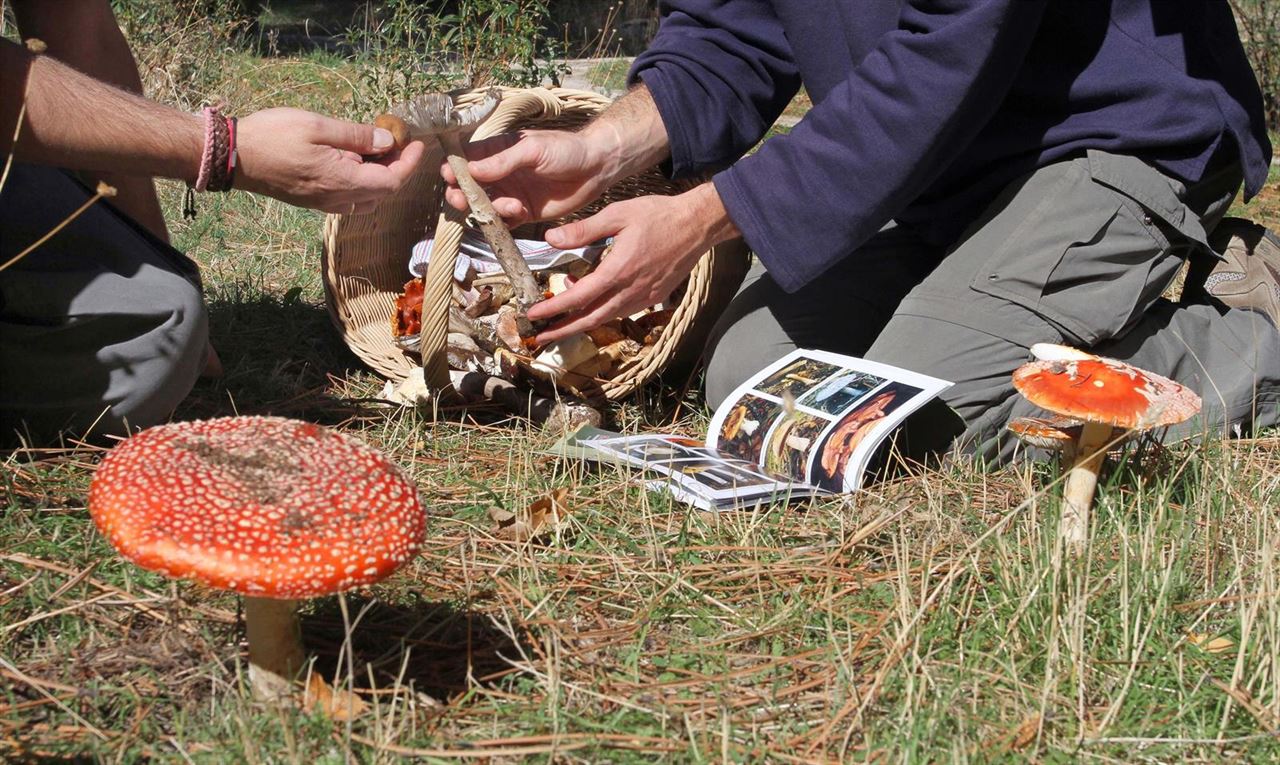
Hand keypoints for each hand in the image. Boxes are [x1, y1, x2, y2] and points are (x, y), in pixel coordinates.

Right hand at [235, 108, 424, 213]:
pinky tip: (354, 161)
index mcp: (343, 180)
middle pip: (383, 191)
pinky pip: (349, 199)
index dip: (409, 164)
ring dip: (380, 177)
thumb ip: (356, 136)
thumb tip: (386, 142)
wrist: (233, 157)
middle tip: (399, 142)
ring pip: (367, 198)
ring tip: (378, 150)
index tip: (417, 144)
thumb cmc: (273, 136)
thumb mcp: (318, 126)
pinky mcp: (313, 201)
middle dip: (397, 169)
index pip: (392, 181)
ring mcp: (324, 203)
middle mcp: (337, 198)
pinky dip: (362, 182)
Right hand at [441, 129, 614, 224]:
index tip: (450, 177)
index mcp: (498, 151)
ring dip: (489, 208)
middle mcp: (500, 174)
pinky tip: (519, 211)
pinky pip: (504, 221)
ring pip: (484, 207)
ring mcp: (511, 193)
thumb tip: (470, 170)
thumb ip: (502, 161)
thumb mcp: (532, 150)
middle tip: (464, 200)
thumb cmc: (565, 149)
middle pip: (468, 188)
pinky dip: (505, 220)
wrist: (596, 168)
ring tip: (510, 205)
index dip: (454, 169)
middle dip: (462, 195)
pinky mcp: (524, 212)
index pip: (466, 160)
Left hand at [526, 183, 740, 343]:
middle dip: (562, 331)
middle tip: (540, 337)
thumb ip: (583, 230)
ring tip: (562, 320)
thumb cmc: (658, 215)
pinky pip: (622, 311)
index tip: (532, 315)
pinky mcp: (653, 297)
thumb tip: (551, 239)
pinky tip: (594, 303)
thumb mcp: (617, 214)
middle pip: (590, 320)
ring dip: (582, 322)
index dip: (552, 309)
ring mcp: (643, 297)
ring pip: (606, 318)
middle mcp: (630, 290)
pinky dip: (603, 312)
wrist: (697, 224)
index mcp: (617, 271)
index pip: (577, 298)